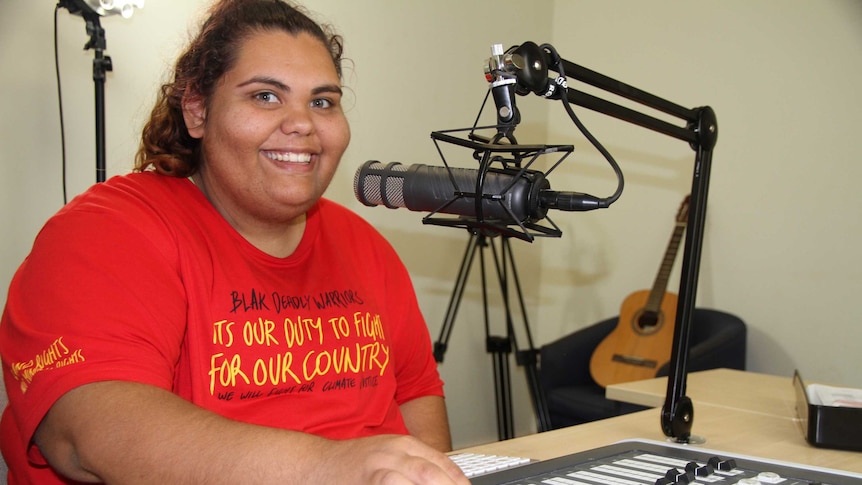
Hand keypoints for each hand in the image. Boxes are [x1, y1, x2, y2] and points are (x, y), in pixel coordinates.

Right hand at [316, 434, 469, 483]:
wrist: (316, 464)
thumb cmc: (356, 463)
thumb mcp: (389, 453)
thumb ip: (416, 462)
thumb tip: (448, 478)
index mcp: (402, 444)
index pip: (441, 462)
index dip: (458, 480)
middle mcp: (391, 454)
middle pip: (430, 473)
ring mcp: (376, 471)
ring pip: (413, 481)